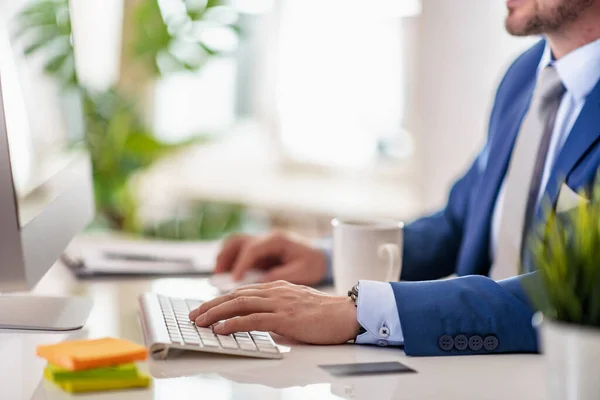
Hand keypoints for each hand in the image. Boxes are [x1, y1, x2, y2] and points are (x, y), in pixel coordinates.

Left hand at [188, 281, 359, 344]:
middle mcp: (275, 291)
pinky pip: (253, 319)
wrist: (346, 314)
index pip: (242, 291)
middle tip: (194, 315)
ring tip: (200, 321)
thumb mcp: (296, 306)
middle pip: (236, 295)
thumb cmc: (325, 314)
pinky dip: (233, 323)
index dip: (221, 299)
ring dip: (216, 313)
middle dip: (211, 305)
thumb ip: (277, 310)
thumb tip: (261, 322)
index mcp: (277, 287)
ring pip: (240, 304)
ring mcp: (279, 303)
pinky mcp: (285, 317)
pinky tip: (221, 328)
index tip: (205, 308)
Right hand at [214, 232, 327, 284]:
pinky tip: (227, 276)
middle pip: (238, 241)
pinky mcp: (260, 252)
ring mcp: (262, 244)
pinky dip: (231, 262)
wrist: (324, 257)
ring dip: (224, 259)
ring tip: (218, 276)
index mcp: (278, 240)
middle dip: (225, 258)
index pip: (253, 249)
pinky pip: (239, 253)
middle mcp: (267, 238)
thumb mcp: (302, 272)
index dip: (241, 264)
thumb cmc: (314, 263)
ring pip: (235, 245)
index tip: (233, 280)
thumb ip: (281, 276)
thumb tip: (260, 283)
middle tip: (217, 276)